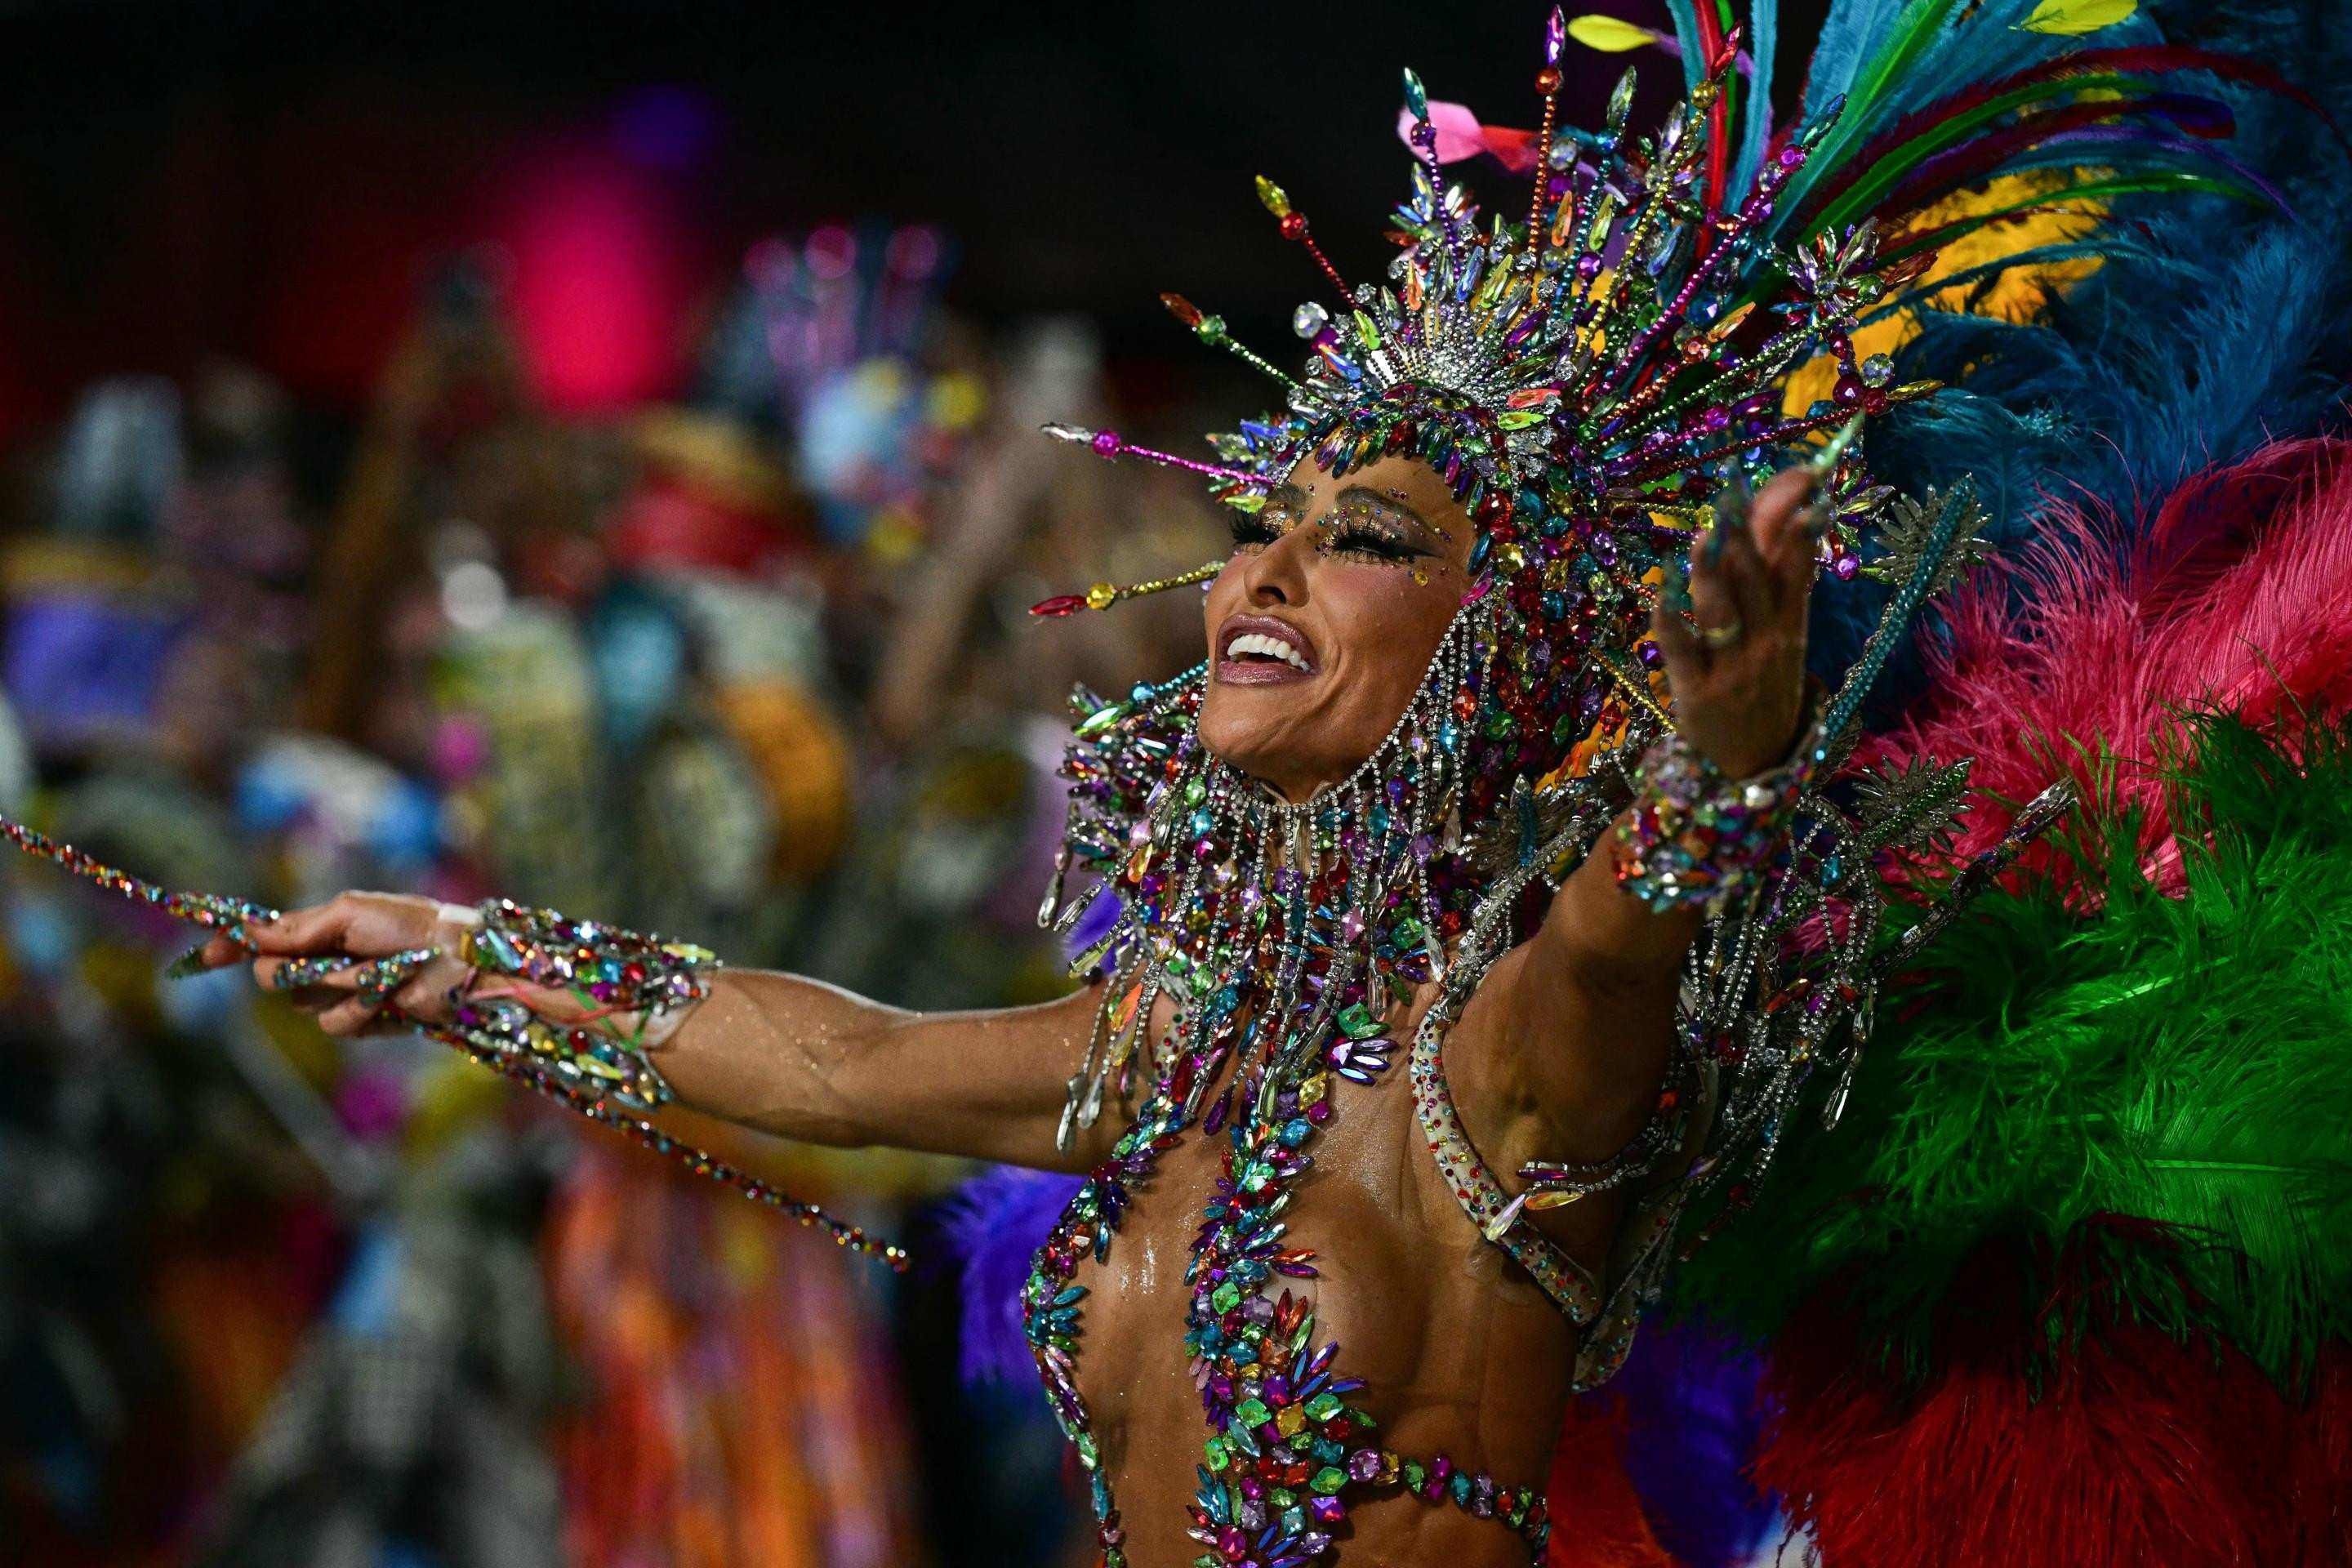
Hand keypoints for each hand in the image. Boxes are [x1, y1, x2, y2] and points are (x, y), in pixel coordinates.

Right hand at [192, 891, 477, 1036]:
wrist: (459, 960)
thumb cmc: (410, 926)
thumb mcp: (351, 914)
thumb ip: (299, 928)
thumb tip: (251, 933)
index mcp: (321, 929)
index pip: (264, 941)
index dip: (234, 948)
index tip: (207, 956)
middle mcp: (326, 961)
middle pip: (273, 977)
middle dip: (294, 971)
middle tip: (331, 959)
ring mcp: (343, 993)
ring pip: (305, 1004)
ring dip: (339, 987)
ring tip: (379, 973)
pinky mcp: (364, 1020)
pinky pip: (336, 1025)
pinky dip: (361, 1009)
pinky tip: (389, 999)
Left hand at [1651, 465, 1818, 777]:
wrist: (1752, 764)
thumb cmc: (1763, 687)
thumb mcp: (1782, 637)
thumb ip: (1777, 582)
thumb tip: (1788, 517)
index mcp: (1790, 627)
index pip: (1798, 567)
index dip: (1799, 524)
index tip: (1804, 481)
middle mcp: (1765, 643)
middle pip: (1756, 580)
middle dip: (1746, 534)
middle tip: (1732, 491)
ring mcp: (1731, 668)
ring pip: (1720, 610)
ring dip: (1710, 570)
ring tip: (1702, 535)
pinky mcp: (1695, 691)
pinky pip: (1679, 648)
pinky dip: (1670, 618)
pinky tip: (1662, 589)